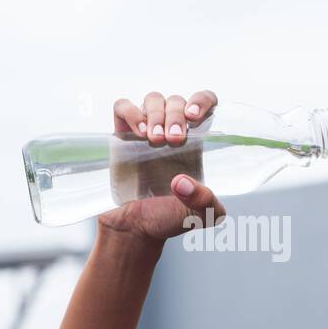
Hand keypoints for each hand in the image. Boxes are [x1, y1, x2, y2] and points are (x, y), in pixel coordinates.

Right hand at [99, 90, 227, 240]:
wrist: (135, 229)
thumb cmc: (170, 219)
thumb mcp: (201, 216)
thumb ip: (205, 201)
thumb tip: (181, 181)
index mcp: (196, 140)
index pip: (204, 102)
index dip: (202, 100)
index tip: (194, 117)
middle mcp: (172, 130)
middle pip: (177, 101)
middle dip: (176, 114)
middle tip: (174, 139)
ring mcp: (146, 130)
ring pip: (153, 99)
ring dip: (156, 114)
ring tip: (154, 140)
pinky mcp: (122, 135)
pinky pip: (123, 107)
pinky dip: (131, 113)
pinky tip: (139, 133)